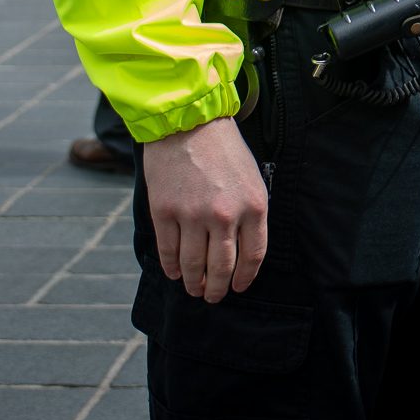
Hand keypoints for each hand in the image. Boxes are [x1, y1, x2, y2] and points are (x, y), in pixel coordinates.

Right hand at [142, 117, 268, 302]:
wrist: (189, 122)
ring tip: (194, 289)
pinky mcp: (165, 212)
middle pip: (222, 267)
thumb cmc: (224, 149)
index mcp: (253, 206)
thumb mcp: (252, 178)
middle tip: (213, 297)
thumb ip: (250, 213)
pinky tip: (174, 273)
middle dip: (217, 289)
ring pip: (194, 264)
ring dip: (194, 283)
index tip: (238, 287)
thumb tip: (242, 249)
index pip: (253, 256)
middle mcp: (225, 215)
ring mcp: (193, 215)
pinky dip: (171, 268)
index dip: (244, 278)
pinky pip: (169, 252)